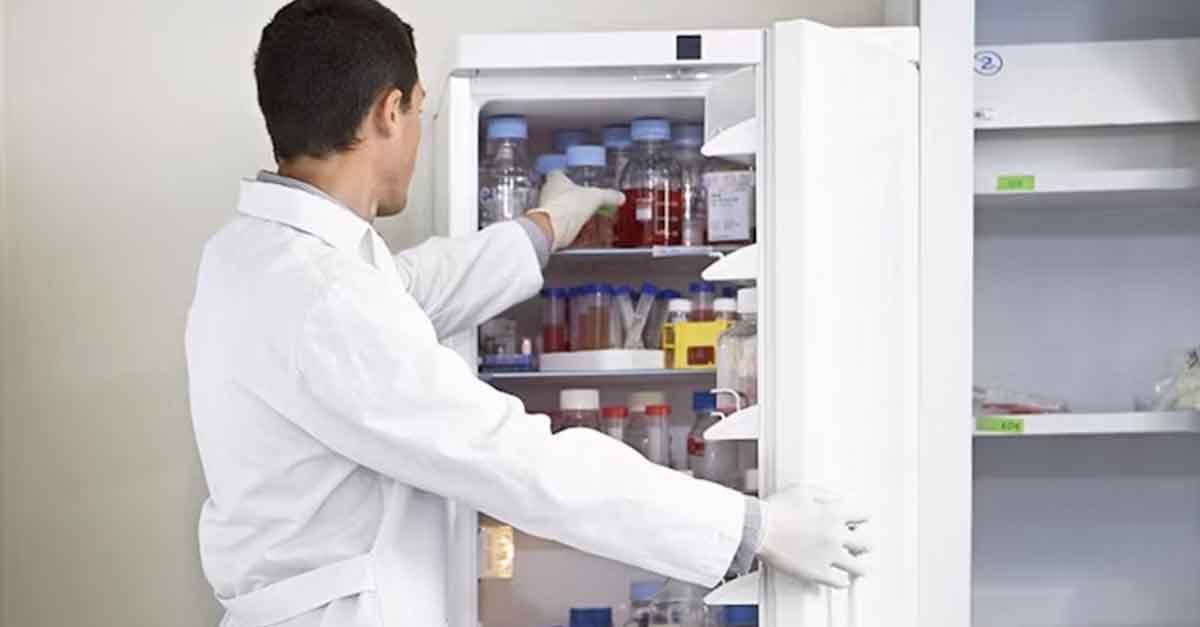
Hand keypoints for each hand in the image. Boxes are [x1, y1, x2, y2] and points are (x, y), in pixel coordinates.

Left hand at [527, 171, 623, 250]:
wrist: (553, 229)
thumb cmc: (566, 206)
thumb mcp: (595, 197)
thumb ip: (608, 195)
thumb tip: (618, 196)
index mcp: (555, 180)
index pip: (558, 173)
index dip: (567, 176)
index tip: (576, 180)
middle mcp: (547, 194)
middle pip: (559, 191)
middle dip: (571, 196)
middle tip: (584, 200)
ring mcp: (546, 210)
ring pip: (559, 208)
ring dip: (570, 212)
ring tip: (583, 216)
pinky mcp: (548, 225)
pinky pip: (560, 224)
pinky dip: (569, 226)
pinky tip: (579, 229)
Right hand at [756, 484, 871, 587]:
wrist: (758, 529)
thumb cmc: (775, 510)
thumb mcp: (802, 491)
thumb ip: (825, 495)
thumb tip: (837, 499)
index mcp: (834, 513)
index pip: (864, 516)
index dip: (862, 518)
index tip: (860, 521)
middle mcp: (836, 535)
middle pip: (866, 544)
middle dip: (863, 543)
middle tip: (858, 545)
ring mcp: (829, 556)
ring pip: (859, 568)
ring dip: (858, 566)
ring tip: (856, 568)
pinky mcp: (818, 573)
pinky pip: (840, 582)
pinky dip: (842, 581)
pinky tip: (840, 578)